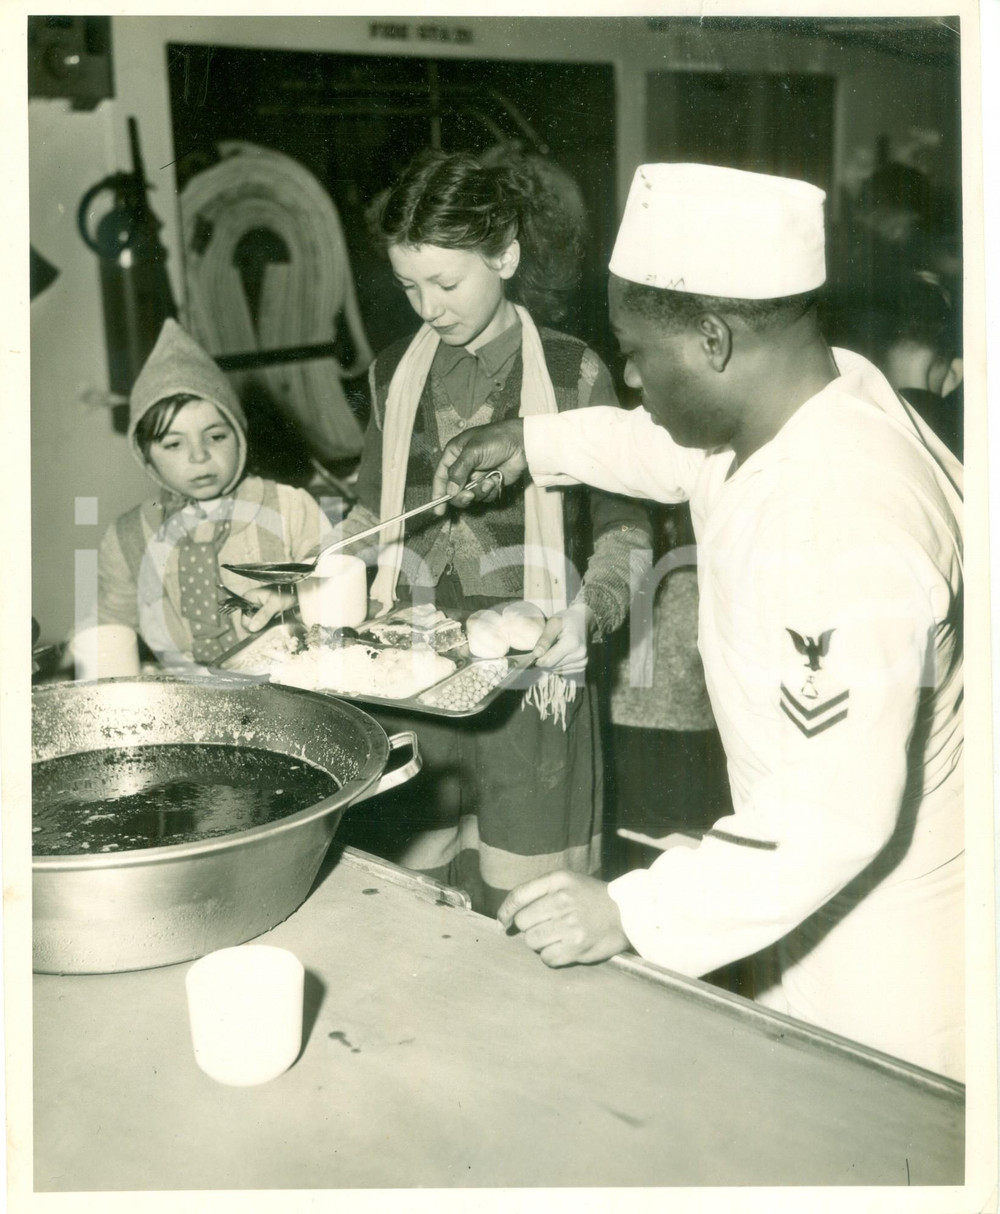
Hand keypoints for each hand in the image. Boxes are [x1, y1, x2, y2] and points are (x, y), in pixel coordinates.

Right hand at [240, 586, 297, 631]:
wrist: (297, 592)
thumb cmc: (287, 592)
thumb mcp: (275, 603)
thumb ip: (263, 615)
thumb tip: (252, 627)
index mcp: (248, 598)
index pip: (244, 619)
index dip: (252, 626)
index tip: (263, 627)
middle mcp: (250, 604)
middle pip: (249, 624)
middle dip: (259, 626)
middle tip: (271, 623)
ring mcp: (257, 609)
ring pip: (256, 625)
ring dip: (264, 626)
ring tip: (274, 621)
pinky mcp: (263, 613)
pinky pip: (262, 624)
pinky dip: (268, 626)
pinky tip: (275, 622)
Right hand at [431, 419, 527, 514]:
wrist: (521, 443)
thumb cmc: (495, 440)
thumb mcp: (472, 453)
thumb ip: (458, 472)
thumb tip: (450, 492)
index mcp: (454, 454)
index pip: (441, 476)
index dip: (438, 493)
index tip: (438, 510)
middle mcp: (463, 467)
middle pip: (454, 491)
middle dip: (462, 496)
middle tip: (469, 496)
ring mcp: (477, 476)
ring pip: (470, 495)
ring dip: (480, 492)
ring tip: (490, 481)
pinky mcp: (490, 483)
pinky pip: (485, 496)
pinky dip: (490, 491)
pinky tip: (496, 480)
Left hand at [497, 871, 629, 966]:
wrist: (627, 912)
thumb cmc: (590, 897)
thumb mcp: (566, 881)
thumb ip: (536, 891)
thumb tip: (505, 918)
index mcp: (557, 881)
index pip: (518, 896)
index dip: (505, 911)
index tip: (503, 922)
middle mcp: (562, 901)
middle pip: (523, 922)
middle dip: (530, 927)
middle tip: (546, 926)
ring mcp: (570, 925)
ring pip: (532, 942)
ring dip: (540, 942)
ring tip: (556, 936)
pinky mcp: (576, 947)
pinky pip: (546, 958)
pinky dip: (551, 956)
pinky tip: (563, 947)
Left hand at [530, 602, 593, 674]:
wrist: (582, 619)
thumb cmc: (566, 619)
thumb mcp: (553, 623)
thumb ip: (544, 639)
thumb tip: (536, 654)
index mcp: (572, 644)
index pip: (549, 662)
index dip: (538, 659)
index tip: (535, 651)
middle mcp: (580, 655)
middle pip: (553, 666)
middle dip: (545, 659)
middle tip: (545, 647)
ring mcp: (583, 661)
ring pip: (558, 670)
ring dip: (552, 662)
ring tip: (554, 649)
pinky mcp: (583, 665)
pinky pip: (564, 671)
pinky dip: (559, 665)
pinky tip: (560, 654)